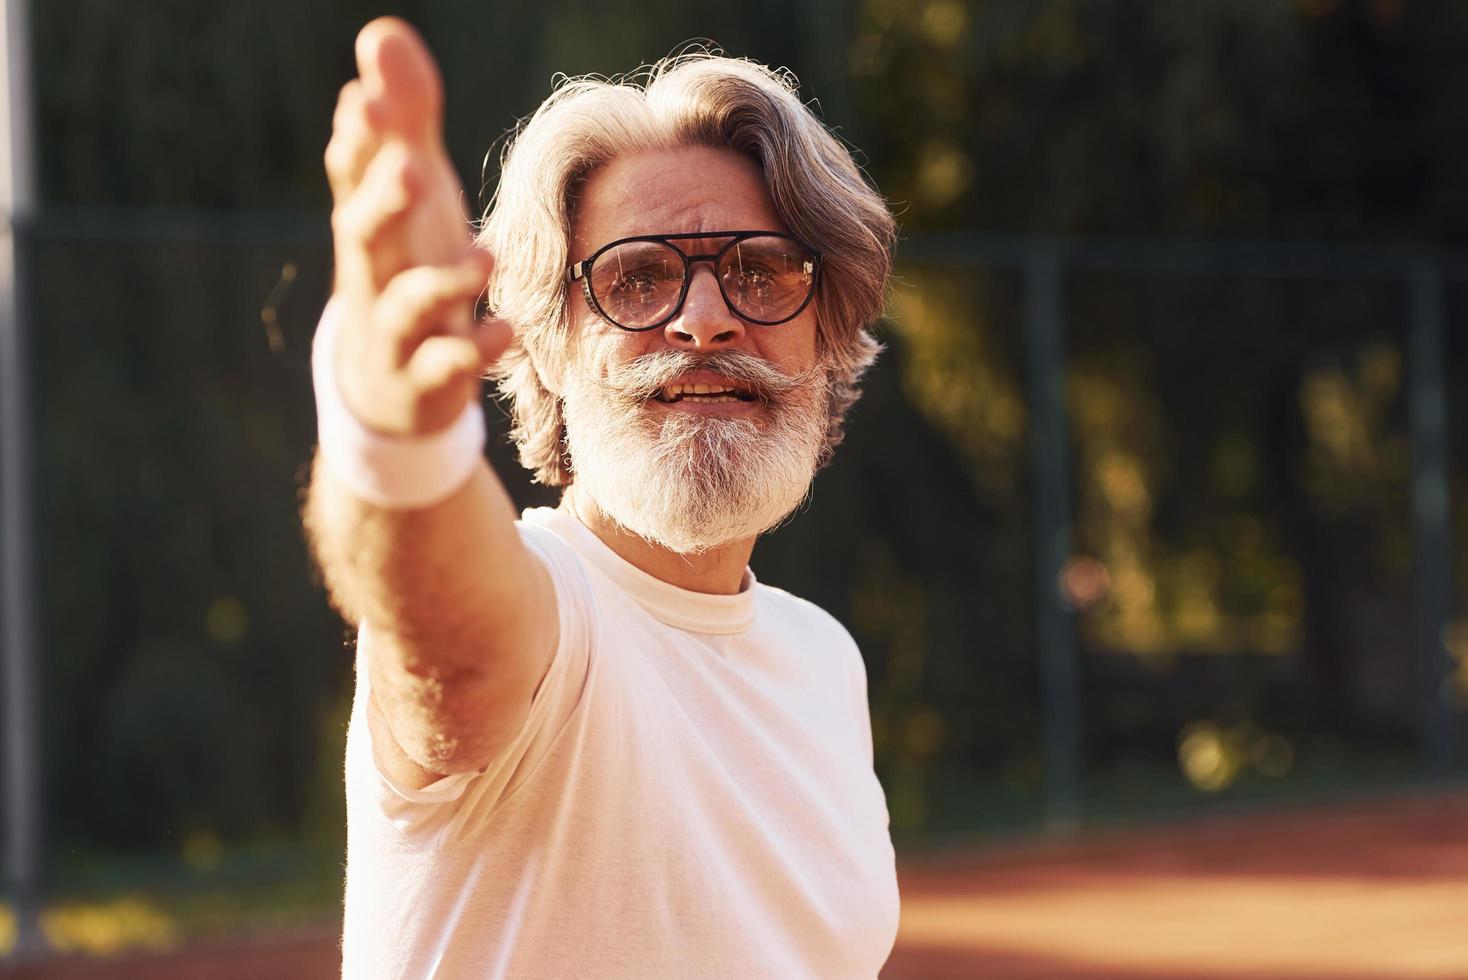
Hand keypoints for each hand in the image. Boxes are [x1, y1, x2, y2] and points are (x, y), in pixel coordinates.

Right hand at [323, 17, 510, 436]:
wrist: (388, 388)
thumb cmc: (405, 267)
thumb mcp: (410, 194)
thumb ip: (403, 119)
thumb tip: (382, 31)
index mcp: (371, 222)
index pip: (353, 175)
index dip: (360, 140)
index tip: (367, 98)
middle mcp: (374, 272)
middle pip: (362, 235)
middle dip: (382, 201)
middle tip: (412, 169)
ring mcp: (395, 330)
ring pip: (405, 305)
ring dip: (443, 283)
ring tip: (486, 258)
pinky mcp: (424, 379)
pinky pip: (444, 366)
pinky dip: (472, 350)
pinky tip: (506, 330)